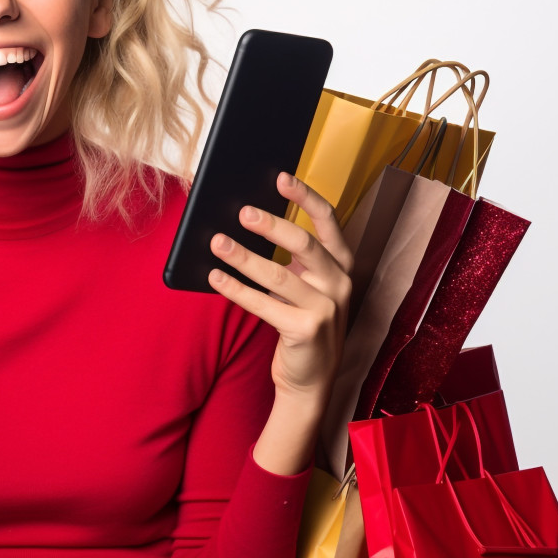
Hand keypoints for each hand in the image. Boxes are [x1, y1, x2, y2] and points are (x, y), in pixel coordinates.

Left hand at [207, 173, 352, 405]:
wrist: (311, 380)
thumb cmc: (301, 322)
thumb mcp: (304, 286)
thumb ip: (290, 258)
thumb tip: (247, 220)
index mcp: (341, 265)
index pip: (329, 221)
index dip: (306, 196)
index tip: (281, 177)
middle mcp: (339, 283)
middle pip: (304, 243)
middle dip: (271, 225)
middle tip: (241, 212)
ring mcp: (326, 308)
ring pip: (278, 274)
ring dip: (243, 256)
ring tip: (217, 242)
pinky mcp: (306, 330)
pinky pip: (263, 304)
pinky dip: (236, 289)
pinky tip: (215, 278)